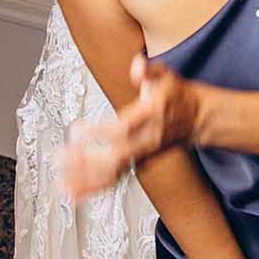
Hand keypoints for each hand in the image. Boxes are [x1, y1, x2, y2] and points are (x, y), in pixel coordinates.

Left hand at [61, 54, 201, 198]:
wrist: (196, 117)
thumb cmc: (176, 94)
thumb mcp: (165, 75)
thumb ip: (149, 70)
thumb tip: (137, 65)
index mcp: (151, 116)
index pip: (124, 128)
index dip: (99, 132)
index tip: (76, 131)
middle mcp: (147, 140)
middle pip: (116, 158)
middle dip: (87, 162)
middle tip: (62, 157)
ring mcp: (142, 154)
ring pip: (114, 174)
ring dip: (86, 181)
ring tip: (62, 183)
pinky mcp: (137, 163)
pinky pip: (115, 180)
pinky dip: (93, 189)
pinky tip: (75, 193)